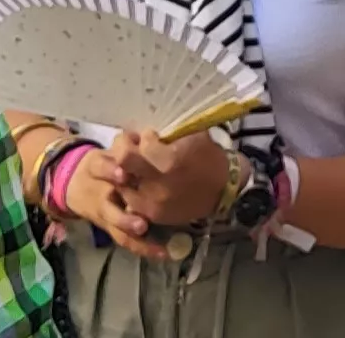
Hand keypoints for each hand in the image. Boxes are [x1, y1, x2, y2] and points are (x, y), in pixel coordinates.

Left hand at [92, 129, 228, 247]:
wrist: (222, 189)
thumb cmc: (208, 157)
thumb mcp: (193, 135)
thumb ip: (168, 130)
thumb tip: (144, 129)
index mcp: (171, 161)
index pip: (141, 143)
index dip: (146, 136)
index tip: (153, 136)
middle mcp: (159, 184)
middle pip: (123, 161)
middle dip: (126, 150)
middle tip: (135, 148)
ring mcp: (154, 202)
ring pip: (122, 182)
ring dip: (126, 171)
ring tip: (138, 167)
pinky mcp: (154, 215)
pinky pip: (130, 200)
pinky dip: (132, 189)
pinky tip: (141, 183)